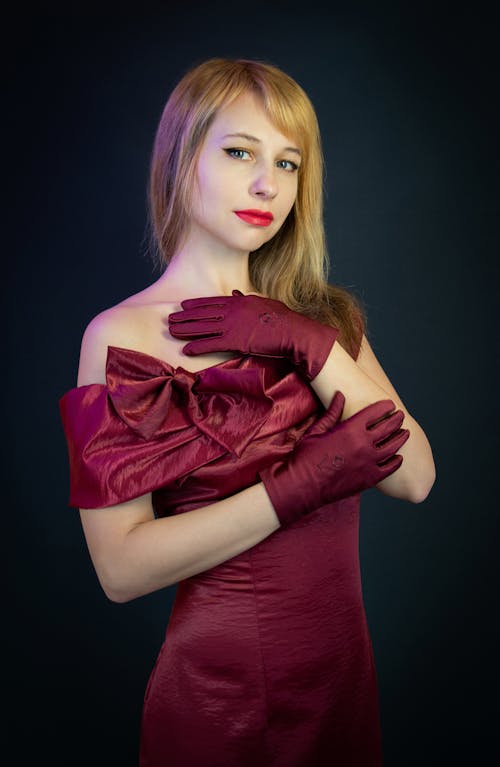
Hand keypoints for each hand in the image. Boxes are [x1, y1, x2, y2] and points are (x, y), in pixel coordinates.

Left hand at [168, 290, 338, 379]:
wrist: (292, 331)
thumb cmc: (283, 318)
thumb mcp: (264, 302)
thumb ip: (248, 298)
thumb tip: (237, 293)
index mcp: (239, 301)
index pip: (211, 301)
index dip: (195, 304)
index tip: (183, 305)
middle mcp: (232, 311)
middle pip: (202, 313)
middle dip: (184, 317)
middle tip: (170, 320)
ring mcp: (232, 325)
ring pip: (202, 327)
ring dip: (185, 330)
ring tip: (172, 332)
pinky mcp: (235, 341)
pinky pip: (211, 344)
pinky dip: (197, 346)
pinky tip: (186, 349)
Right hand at [259, 393, 409, 525]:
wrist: (302, 485)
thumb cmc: (305, 456)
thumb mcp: (317, 430)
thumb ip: (332, 412)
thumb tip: (340, 395)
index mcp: (350, 429)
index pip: (375, 412)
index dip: (385, 407)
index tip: (390, 404)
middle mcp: (363, 444)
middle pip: (388, 428)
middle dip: (396, 420)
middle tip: (400, 416)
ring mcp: (369, 463)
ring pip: (393, 447)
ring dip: (401, 438)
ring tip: (405, 433)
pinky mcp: (370, 479)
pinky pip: (390, 468)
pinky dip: (396, 461)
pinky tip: (398, 457)